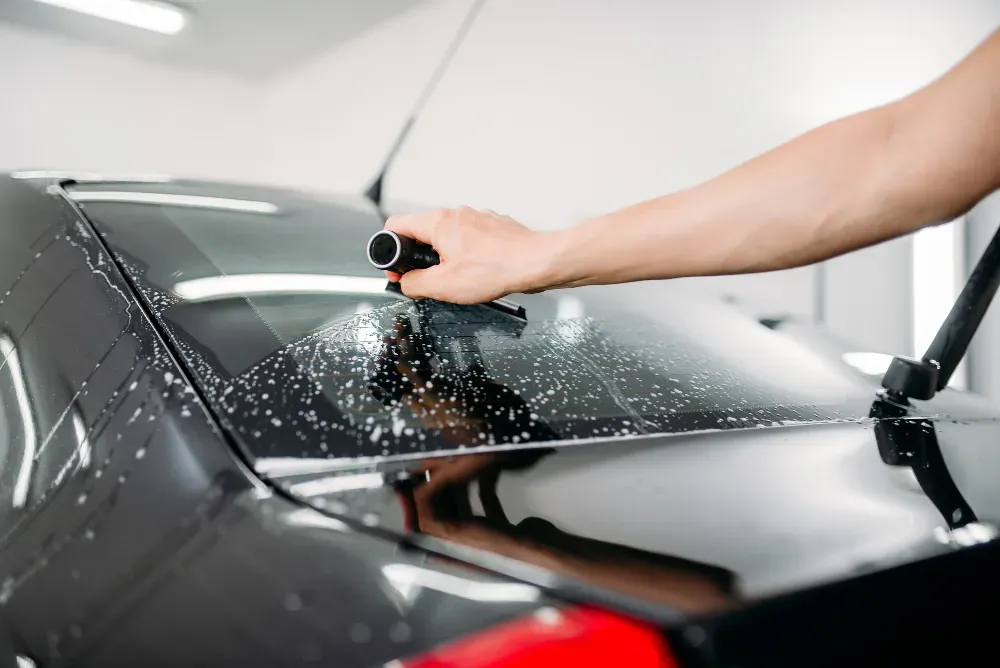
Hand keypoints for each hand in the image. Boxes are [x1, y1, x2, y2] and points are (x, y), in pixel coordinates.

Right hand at [383, 207, 557, 302]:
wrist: (536, 263)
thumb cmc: (496, 270)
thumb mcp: (443, 286)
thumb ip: (414, 284)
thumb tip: (406, 283)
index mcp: (438, 223)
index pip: (396, 226)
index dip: (390, 250)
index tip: (399, 270)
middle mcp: (456, 214)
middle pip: (423, 232)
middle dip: (421, 258)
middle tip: (429, 280)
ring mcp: (477, 218)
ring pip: (449, 236)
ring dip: (446, 257)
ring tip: (459, 278)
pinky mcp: (494, 227)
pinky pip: (471, 239)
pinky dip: (469, 254)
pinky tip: (479, 271)